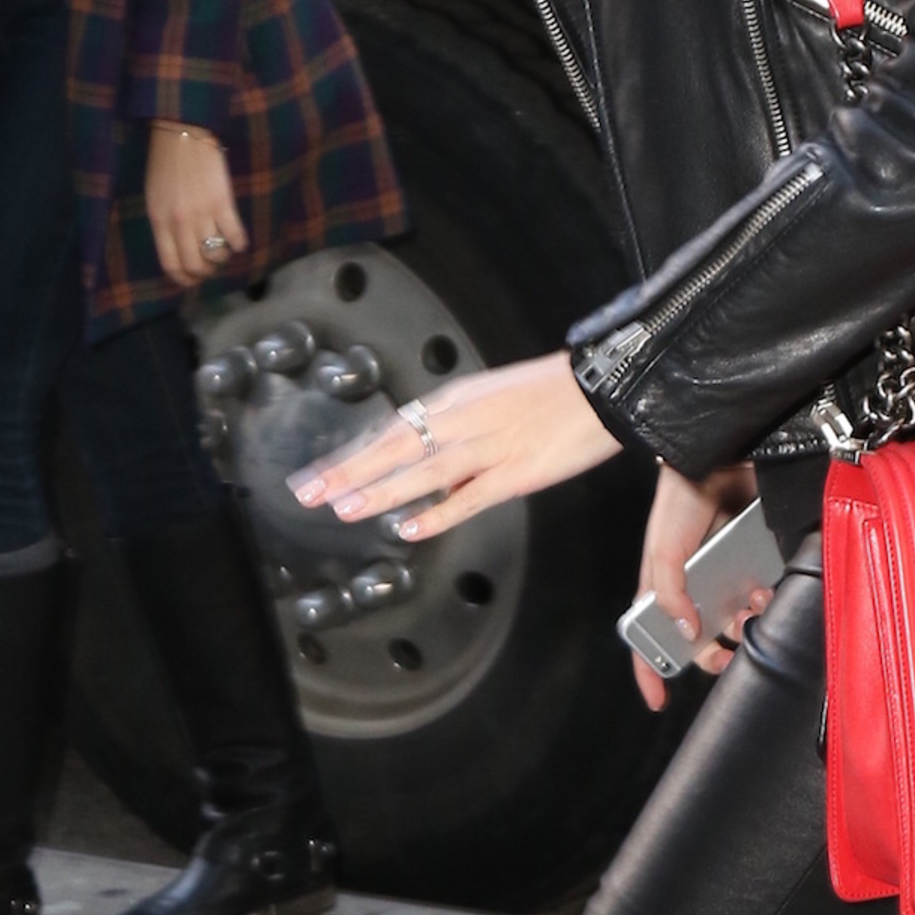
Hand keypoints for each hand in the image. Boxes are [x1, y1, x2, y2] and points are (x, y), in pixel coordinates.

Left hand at [146, 120, 248, 288]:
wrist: (182, 135)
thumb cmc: (165, 164)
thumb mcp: (155, 198)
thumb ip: (164, 224)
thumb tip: (180, 248)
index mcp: (159, 222)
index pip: (171, 264)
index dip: (184, 279)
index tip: (193, 280)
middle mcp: (179, 224)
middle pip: (195, 265)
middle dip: (205, 273)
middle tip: (211, 267)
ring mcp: (201, 215)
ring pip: (216, 255)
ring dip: (222, 259)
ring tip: (224, 251)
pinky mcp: (222, 204)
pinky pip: (234, 237)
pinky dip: (239, 244)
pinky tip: (239, 241)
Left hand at [289, 351, 619, 542]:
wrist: (604, 388)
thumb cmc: (552, 394)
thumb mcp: (493, 398)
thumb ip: (457, 431)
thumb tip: (427, 465)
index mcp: (456, 400)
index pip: (391, 430)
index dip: (352, 454)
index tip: (316, 474)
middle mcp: (465, 420)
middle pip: (396, 447)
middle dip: (349, 471)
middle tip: (310, 493)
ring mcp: (490, 447)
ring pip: (424, 471)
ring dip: (382, 490)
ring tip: (346, 509)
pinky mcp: (516, 473)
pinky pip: (469, 497)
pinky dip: (437, 512)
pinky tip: (409, 527)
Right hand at [628, 461, 764, 710]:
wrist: (724, 461)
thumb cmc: (679, 502)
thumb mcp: (663, 550)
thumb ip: (669, 593)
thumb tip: (687, 632)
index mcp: (663, 591)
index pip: (649, 640)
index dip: (649, 671)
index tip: (658, 700)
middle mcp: (694, 590)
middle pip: (701, 642)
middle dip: (716, 654)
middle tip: (729, 653)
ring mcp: (724, 580)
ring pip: (736, 624)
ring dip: (745, 628)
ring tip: (751, 612)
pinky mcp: (752, 567)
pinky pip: (762, 598)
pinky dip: (765, 603)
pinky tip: (765, 592)